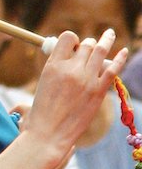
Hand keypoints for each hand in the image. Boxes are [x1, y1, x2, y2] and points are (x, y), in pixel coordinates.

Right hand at [26, 29, 126, 163]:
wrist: (48, 134)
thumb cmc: (42, 112)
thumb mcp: (43, 84)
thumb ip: (56, 68)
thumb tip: (68, 57)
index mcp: (53, 65)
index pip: (68, 37)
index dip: (72, 39)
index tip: (73, 46)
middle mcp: (71, 69)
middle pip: (86, 44)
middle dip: (88, 44)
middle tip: (88, 49)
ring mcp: (86, 79)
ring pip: (100, 51)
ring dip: (106, 41)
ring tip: (109, 34)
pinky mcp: (98, 91)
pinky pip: (113, 69)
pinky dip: (120, 58)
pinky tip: (125, 51)